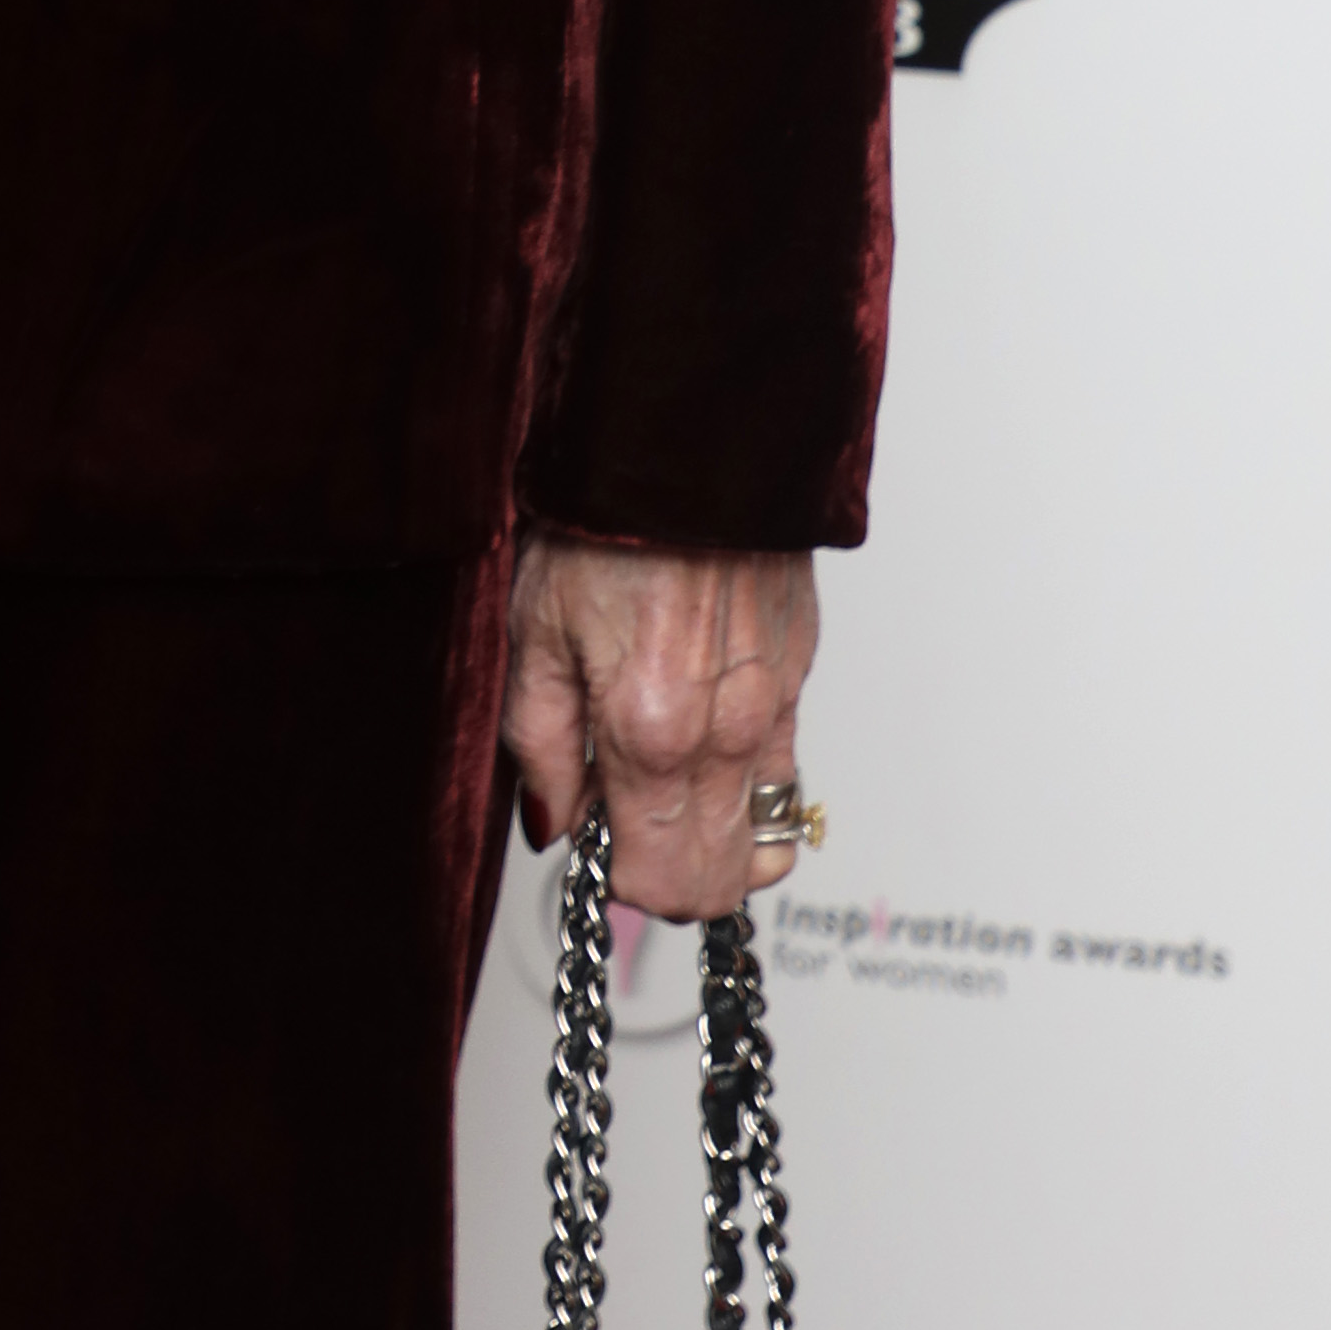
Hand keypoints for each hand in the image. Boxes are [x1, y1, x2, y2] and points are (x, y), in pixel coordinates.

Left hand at [503, 537, 820, 921]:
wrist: (684, 445)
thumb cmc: (602, 523)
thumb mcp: (532, 635)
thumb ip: (539, 748)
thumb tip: (552, 823)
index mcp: (653, 732)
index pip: (660, 882)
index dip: (615, 878)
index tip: (587, 837)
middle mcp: (728, 733)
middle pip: (721, 883)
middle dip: (666, 873)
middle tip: (617, 817)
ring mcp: (775, 707)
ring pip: (768, 842)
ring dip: (714, 838)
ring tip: (659, 786)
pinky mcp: (798, 677)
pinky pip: (786, 775)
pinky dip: (744, 787)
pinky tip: (696, 736)